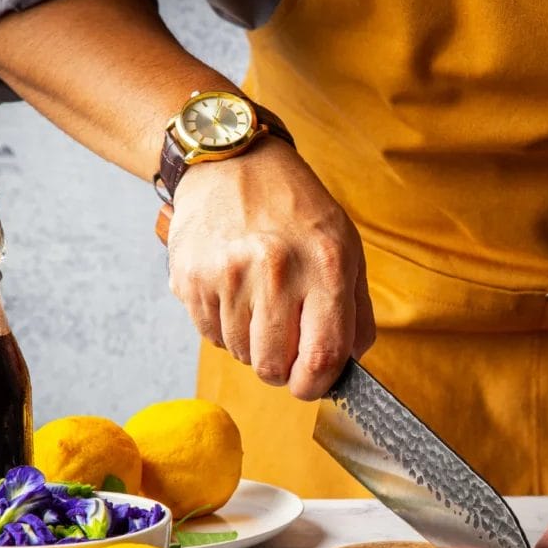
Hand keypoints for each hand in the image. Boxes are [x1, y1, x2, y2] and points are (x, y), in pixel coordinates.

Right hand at [166, 137, 374, 398]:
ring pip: (241, 354)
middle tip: (285, 344)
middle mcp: (276, 271)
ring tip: (260, 304)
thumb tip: (350, 364)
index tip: (313, 384)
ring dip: (252, 344)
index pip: (323, 357)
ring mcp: (227, 275)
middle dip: (282, 369)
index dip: (317, 385)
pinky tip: (235, 294)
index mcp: (325, 266)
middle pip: (274, 367)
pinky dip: (225, 328)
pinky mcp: (190, 278)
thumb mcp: (346, 248)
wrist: (231, 161)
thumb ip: (356, 312)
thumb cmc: (296, 209)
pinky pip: (211, 336)